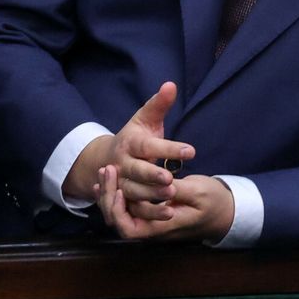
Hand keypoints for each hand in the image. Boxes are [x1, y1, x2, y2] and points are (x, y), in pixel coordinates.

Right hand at [63, 81, 194, 204]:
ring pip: (134, 192)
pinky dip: (149, 213)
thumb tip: (171, 84)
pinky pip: (134, 208)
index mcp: (129, 143)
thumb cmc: (135, 138)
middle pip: (137, 171)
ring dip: (152, 196)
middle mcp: (121, 164)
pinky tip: (167, 213)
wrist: (107, 159)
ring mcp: (120, 184)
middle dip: (153, 176)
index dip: (169, 149)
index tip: (191, 151)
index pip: (149, 146)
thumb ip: (159, 104)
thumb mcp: (145, 119)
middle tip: (171, 180)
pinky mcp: (122, 199)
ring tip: (171, 196)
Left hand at [95, 165, 234, 241]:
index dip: (118, 210)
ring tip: (106, 170)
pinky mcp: (152, 213)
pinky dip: (117, 193)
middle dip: (107, 197)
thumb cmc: (213, 202)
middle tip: (107, 170)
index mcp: (163, 226)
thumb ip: (177, 189)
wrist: (223, 211)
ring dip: (110, 193)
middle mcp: (153, 228)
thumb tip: (158, 182)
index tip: (118, 187)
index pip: (129, 228)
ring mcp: (151, 221)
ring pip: (121, 213)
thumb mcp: (198, 192)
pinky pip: (128, 207)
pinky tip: (112, 178)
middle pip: (119, 221)